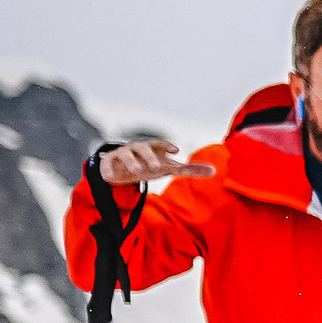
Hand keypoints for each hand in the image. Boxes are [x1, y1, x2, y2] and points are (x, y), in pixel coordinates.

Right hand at [98, 140, 213, 183]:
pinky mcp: (109, 164)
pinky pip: (107, 165)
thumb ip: (190, 169)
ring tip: (136, 171)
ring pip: (125, 155)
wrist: (123, 167)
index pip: (160, 144)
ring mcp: (123, 155)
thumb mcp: (169, 168)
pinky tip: (110, 177)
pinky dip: (108, 170)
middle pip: (143, 148)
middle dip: (149, 156)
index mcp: (152, 149)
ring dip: (131, 162)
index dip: (166, 146)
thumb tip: (214, 171)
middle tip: (156, 167)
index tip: (176, 150)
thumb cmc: (150, 164)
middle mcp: (137, 149)